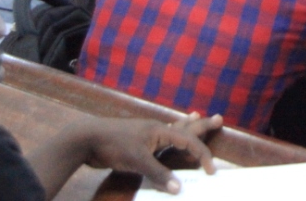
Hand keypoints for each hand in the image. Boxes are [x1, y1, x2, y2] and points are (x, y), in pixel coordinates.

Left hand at [82, 113, 221, 193]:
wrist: (87, 138)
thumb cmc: (114, 145)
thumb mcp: (137, 160)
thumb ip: (158, 173)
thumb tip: (179, 188)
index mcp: (159, 130)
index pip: (188, 141)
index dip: (202, 155)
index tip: (211, 171)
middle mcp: (155, 129)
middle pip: (184, 127)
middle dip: (202, 125)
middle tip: (219, 117)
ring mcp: (145, 134)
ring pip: (171, 129)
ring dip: (186, 126)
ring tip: (195, 116)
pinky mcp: (136, 142)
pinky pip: (159, 139)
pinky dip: (168, 136)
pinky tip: (167, 134)